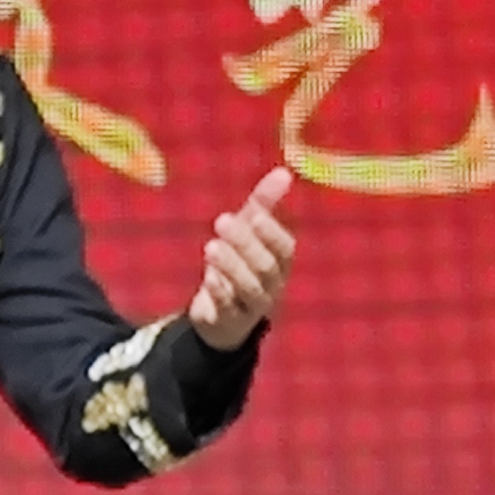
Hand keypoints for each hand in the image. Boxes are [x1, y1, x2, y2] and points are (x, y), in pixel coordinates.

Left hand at [187, 168, 297, 344]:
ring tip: (210, 246)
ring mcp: (252, 307)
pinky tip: (209, 278)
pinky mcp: (230, 322)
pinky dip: (221, 293)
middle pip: (265, 267)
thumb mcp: (248, 232)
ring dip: (231, 266)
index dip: (271, 232)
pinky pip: (229, 309)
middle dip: (245, 243)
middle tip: (221, 220)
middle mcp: (272, 286)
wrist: (220, 316)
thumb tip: (284, 172)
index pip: (284, 248)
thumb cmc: (239, 264)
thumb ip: (264, 203)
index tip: (253, 214)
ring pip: (250, 289)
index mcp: (280, 263)